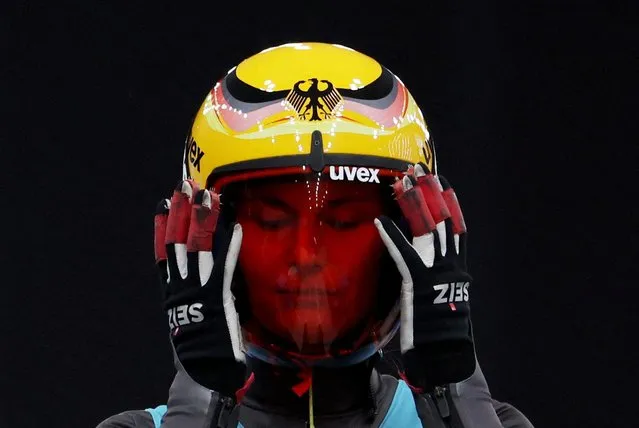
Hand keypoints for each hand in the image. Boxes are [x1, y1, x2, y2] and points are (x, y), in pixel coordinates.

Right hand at [154, 180, 244, 395]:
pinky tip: (235, 226)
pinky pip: (224, 265)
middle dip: (181, 212)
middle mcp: (180, 287)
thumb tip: (201, 276)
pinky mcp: (217, 297)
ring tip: (206, 196)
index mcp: (171, 292)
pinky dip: (230, 245)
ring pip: (197, 248)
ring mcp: (197, 290)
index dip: (162, 226)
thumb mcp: (191, 317)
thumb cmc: (200, 348)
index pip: (163, 252)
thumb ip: (195, 295)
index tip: (163, 205)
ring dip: (203, 219)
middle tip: (184, 187)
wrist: (203, 371)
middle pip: (177, 242)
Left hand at [375, 165, 474, 387]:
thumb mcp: (443, 295)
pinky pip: (403, 253)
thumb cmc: (441, 327)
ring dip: (414, 203)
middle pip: (443, 219)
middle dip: (431, 192)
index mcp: (457, 266)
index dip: (449, 203)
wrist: (446, 348)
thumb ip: (435, 275)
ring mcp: (435, 269)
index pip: (456, 227)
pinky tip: (381, 220)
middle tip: (420, 170)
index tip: (442, 182)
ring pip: (428, 228)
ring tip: (404, 182)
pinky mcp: (418, 279)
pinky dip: (392, 235)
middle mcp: (450, 263)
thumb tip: (423, 261)